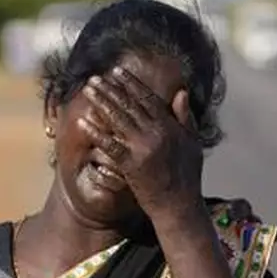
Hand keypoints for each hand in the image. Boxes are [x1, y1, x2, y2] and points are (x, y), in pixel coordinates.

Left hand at [79, 66, 204, 219]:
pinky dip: (97, 132)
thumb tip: (181, 91)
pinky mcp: (132, 164)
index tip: (117, 72)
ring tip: (87, 91)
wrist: (180, 205)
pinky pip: (110, 144)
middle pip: (129, 105)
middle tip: (94, 78)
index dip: (131, 84)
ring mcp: (143, 148)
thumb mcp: (193, 142)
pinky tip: (84, 122)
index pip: (147, 98)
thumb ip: (185, 116)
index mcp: (170, 126)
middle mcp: (157, 133)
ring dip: (101, 102)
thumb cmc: (187, 176)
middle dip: (110, 89)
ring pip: (118, 119)